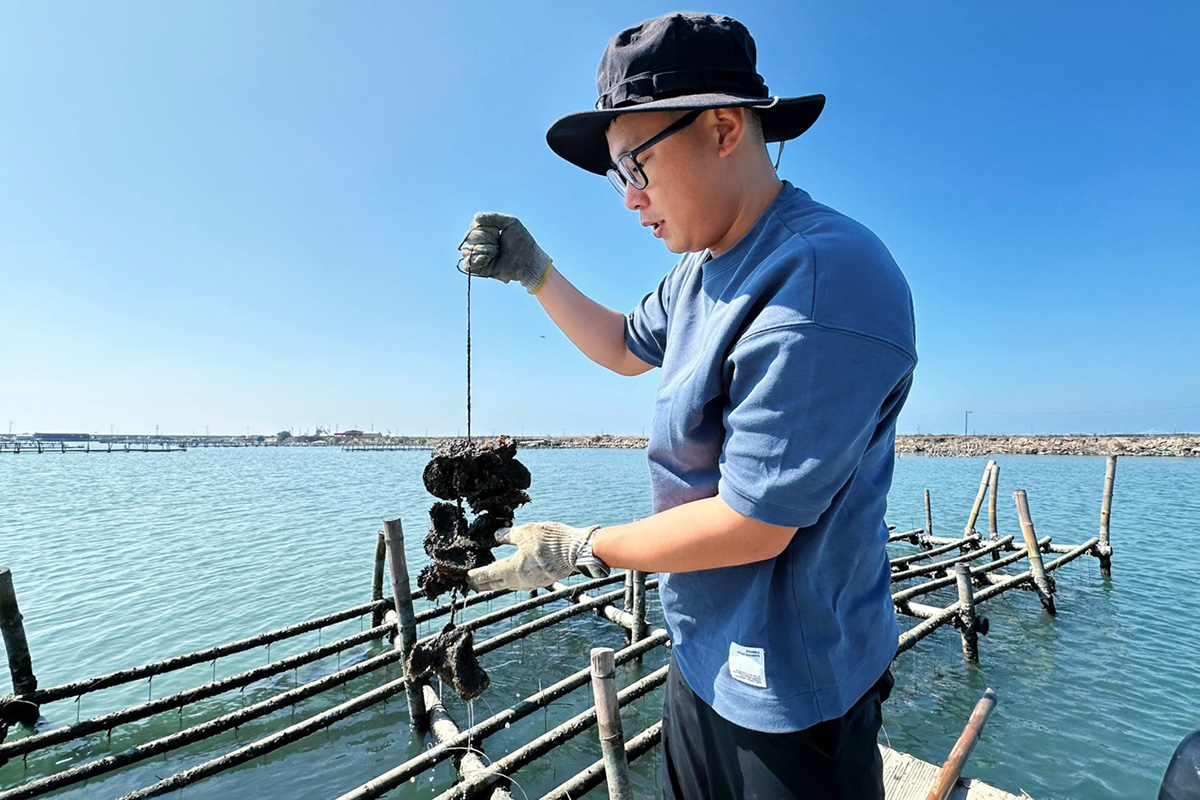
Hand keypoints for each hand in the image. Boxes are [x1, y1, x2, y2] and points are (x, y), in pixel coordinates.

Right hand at [459, 212, 552, 293]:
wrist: (528, 260)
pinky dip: (476, 260)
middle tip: (499, 243)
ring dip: (483, 249)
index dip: (486, 228)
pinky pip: (467, 264)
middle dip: (484, 238)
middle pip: (469, 237)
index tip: (498, 232)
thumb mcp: (510, 222)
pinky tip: (488, 258)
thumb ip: (493, 217)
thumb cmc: (522, 241)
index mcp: (486, 233)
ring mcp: (479, 257)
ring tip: (496, 252)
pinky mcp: (480, 270)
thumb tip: (475, 217)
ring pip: (467, 249)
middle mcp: (480, 244)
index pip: (474, 226)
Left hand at [466, 522, 598, 591]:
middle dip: (482, 584)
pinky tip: (511, 575)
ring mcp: (531, 583)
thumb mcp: (527, 532)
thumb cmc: (552, 541)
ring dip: (496, 583)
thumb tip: (496, 536)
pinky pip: (520, 583)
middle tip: (471, 583)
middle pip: (495, 585)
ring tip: (488, 580)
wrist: (578, 552)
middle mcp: (519, 581)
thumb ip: (509, 535)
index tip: (465, 577)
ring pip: (507, 585)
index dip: (474, 576)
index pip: (487, 575)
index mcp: (512, 569)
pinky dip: (510, 580)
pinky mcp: (541, 581)